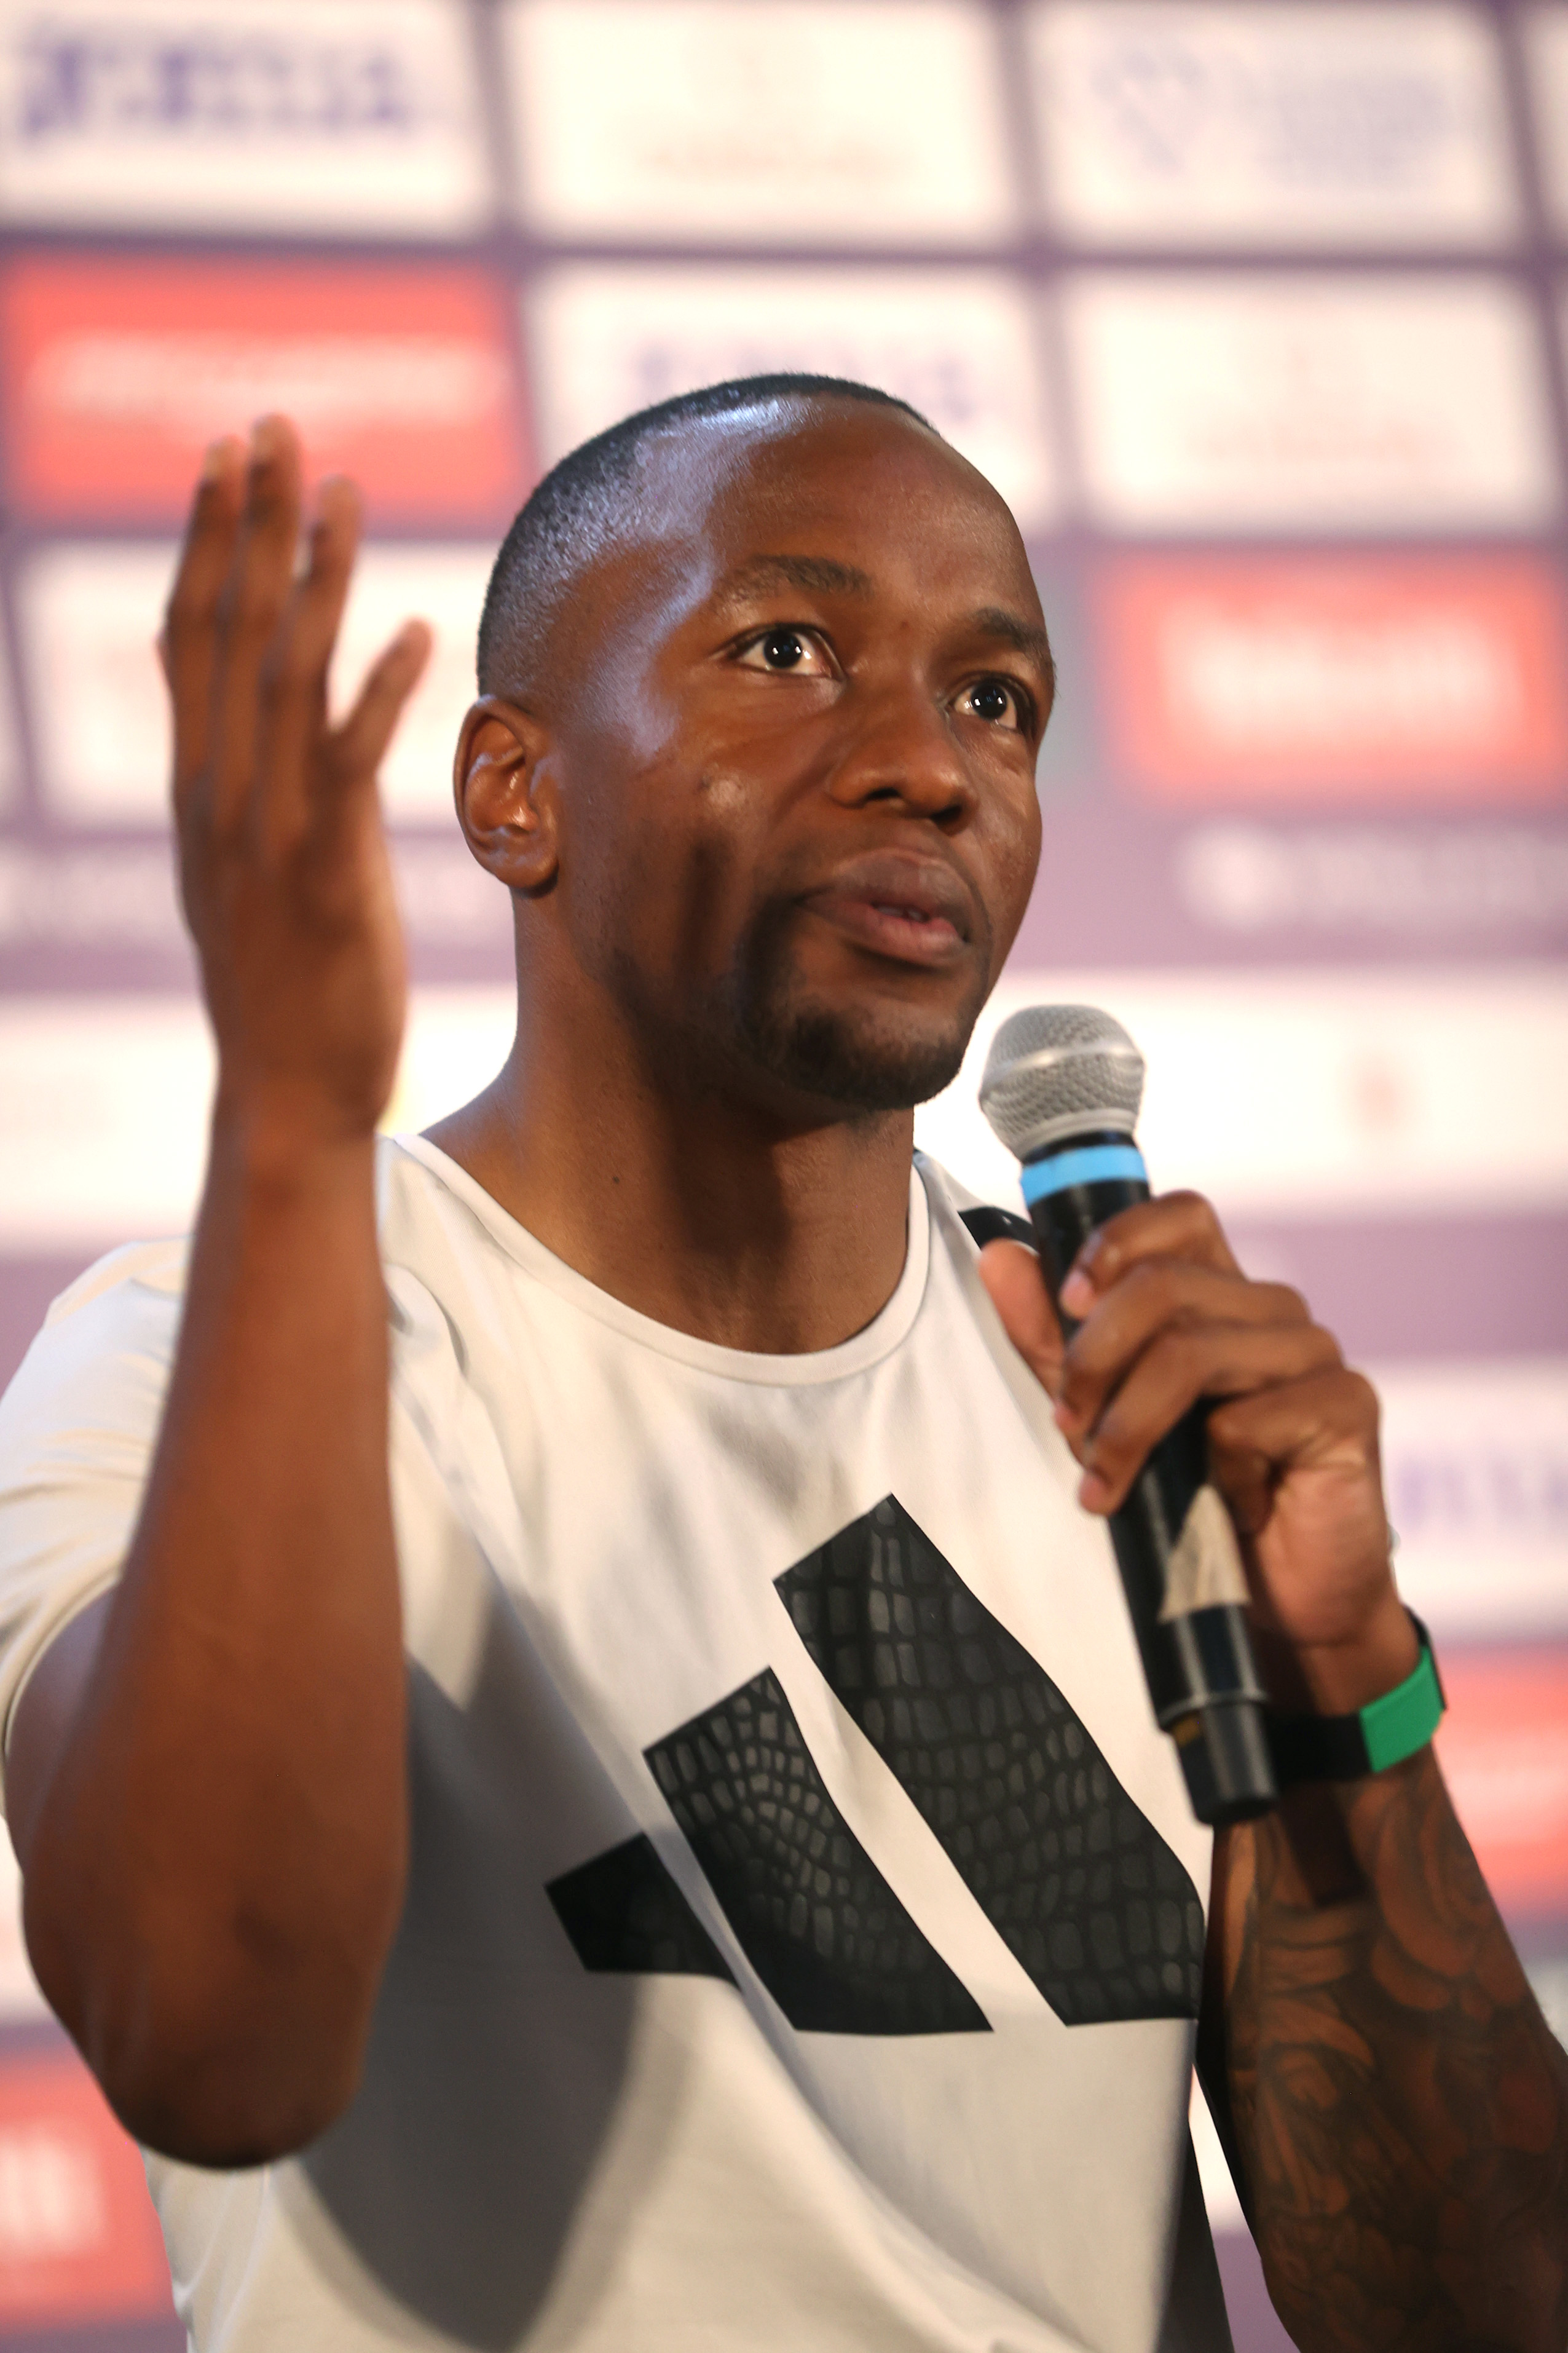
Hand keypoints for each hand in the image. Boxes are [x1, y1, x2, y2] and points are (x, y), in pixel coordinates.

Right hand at [162, 416, 430, 1151]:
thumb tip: (215, 694)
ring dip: (314, 577)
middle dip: (250, 522)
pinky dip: (376, 690)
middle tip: (275, 426)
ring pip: (283, 674)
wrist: (287, 1089)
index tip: (229, 454)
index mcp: (198, 784)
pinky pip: (349, 759)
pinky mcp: (326, 866)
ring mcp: (266, 826)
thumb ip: (226, 773)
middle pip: (227, 627)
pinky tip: (411, 630)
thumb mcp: (233, 863)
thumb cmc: (279, 979)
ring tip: (343, 492)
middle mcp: (219, 790)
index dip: (208, 538)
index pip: (191, 633)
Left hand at [978, 1195, 1418, 1714]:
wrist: (1279, 1603)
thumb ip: (1053, 1339)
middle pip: (1166, 1285)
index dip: (1117, 1242)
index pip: (1180, 1216)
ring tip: (1107, 1485)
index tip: (1069, 1302)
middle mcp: (1273, 1312)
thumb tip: (1001, 1258)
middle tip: (1067, 1427)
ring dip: (1129, 1427)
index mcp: (1222, 1296)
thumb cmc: (1193, 1503)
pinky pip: (1248, 1418)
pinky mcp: (1348, 1407)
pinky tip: (1227, 1506)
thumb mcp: (1102, 1416)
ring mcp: (1315, 1354)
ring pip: (1193, 1351)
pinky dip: (1216, 1471)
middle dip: (1092, 1359)